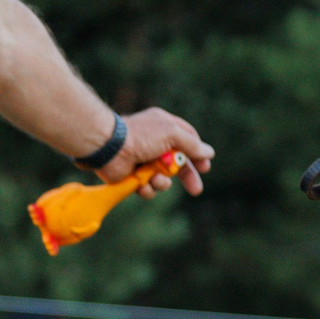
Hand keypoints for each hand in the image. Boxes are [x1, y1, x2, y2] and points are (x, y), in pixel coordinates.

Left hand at [98, 108, 212, 195]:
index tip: (204, 167)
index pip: (187, 140)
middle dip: (187, 177)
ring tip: (155, 179)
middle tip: (196, 190)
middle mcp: (155, 144)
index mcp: (164, 128)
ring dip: (162, 182)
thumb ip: (192, 145)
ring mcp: (144, 161)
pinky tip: (142, 184)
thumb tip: (209, 153)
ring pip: (164, 179)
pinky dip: (147, 188)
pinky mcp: (133, 176)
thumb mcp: (172, 134)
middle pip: (178, 164)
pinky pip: (148, 188)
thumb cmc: (141, 136)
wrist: (110, 148)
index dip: (197, 154)